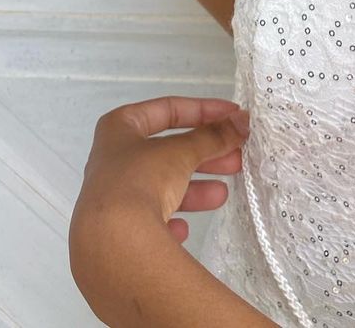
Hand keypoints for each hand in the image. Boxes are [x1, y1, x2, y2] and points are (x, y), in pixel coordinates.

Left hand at [68, 95, 251, 319]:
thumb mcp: (182, 152)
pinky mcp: (119, 231)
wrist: (112, 244)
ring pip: (162, 186)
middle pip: (168, 150)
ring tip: (223, 194)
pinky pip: (150, 221)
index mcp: (119, 128)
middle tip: (237, 157)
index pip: (168, 109)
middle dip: (205, 154)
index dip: (204, 110)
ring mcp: (114, 196)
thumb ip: (213, 136)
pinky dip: (170, 221)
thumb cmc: (141, 181)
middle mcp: (113, 159)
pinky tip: (184, 229)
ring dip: (195, 188)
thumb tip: (242, 120)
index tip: (234, 115)